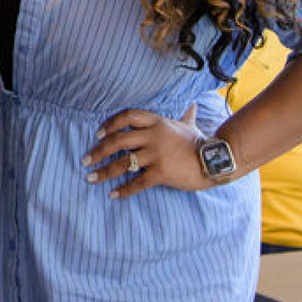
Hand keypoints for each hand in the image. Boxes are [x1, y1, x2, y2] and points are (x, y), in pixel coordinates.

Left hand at [82, 105, 207, 198]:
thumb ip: (186, 116)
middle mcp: (153, 136)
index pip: (126, 117)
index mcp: (157, 122)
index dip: (110, 124)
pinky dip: (123, 190)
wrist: (215, 160)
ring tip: (91, 178)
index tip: (98, 134)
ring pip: (123, 163)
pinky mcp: (161, 172)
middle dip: (98, 151)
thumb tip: (193, 105)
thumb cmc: (200, 144)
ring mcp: (156, 154)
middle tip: (85, 160)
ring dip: (104, 171)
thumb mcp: (189, 126)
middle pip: (118, 141)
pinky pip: (137, 182)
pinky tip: (113, 195)